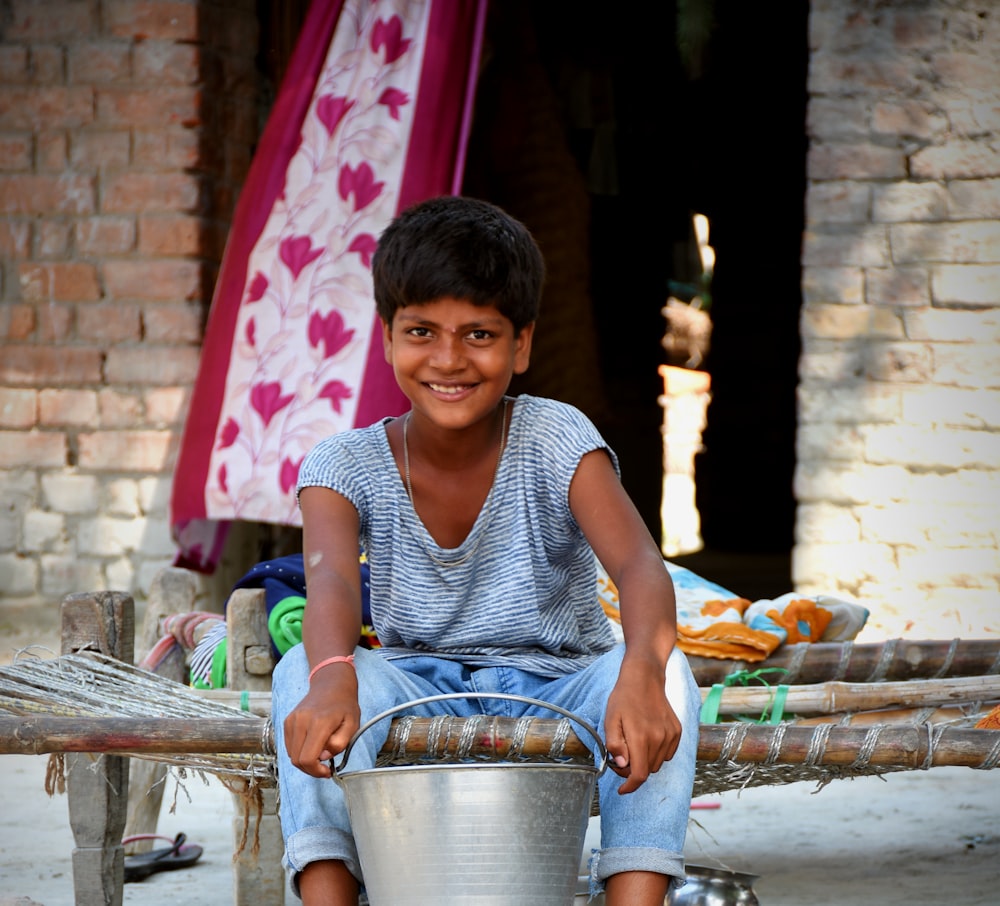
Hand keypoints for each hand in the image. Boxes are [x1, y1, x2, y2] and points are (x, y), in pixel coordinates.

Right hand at [282, 666, 359, 777]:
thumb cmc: (344, 705)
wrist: (332, 684)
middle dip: (311, 769)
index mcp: (319, 723)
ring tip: (319, 754)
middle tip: (324, 767)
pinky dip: (299, 752)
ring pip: (291, 755)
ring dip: (304, 761)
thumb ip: (339, 744)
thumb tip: (322, 756)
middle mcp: (302, 721)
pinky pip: (289, 746)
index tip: (327, 772)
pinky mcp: (287, 721)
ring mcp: (292, 720)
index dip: (316, 771)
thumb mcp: (353, 725)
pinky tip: (312, 746)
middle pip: (296, 760)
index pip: (307, 758)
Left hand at [604, 656, 681, 793]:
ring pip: (657, 764)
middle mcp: (659, 739)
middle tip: (620, 757)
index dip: (629, 787)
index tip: (622, 790)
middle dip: (633, 770)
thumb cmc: (624, 697)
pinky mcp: (677, 732)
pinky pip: (667, 754)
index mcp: (641, 737)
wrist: (645, 677)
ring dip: (645, 762)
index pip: (639, 775)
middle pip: (647, 771)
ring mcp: (671, 735)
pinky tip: (647, 739)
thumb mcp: (610, 718)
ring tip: (633, 745)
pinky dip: (656, 754)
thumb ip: (614, 743)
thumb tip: (621, 764)